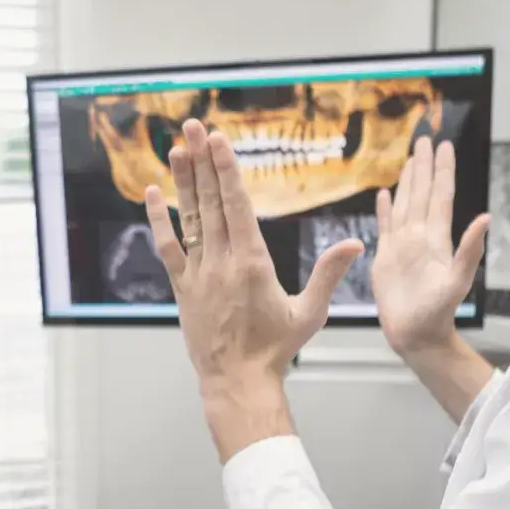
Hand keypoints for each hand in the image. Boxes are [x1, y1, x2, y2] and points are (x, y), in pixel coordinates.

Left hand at [145, 119, 363, 395]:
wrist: (237, 382)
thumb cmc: (276, 349)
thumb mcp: (310, 313)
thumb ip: (329, 275)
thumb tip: (355, 244)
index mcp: (252, 263)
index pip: (236, 205)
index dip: (226, 169)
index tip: (218, 140)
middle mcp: (221, 263)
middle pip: (211, 202)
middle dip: (203, 161)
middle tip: (194, 126)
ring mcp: (198, 274)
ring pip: (189, 219)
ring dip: (184, 182)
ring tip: (177, 148)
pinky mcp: (182, 288)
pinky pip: (168, 248)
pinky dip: (160, 220)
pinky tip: (153, 193)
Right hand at [370, 136, 489, 356]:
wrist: (417, 335)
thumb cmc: (437, 312)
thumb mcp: (457, 281)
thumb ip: (469, 250)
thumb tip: (486, 218)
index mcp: (436, 239)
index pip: (440, 196)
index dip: (442, 171)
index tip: (444, 146)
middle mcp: (419, 237)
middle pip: (422, 194)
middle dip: (424, 167)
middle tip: (425, 139)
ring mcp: (402, 246)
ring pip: (405, 205)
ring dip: (407, 182)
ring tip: (409, 160)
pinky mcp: (385, 258)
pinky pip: (384, 226)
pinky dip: (384, 209)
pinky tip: (384, 195)